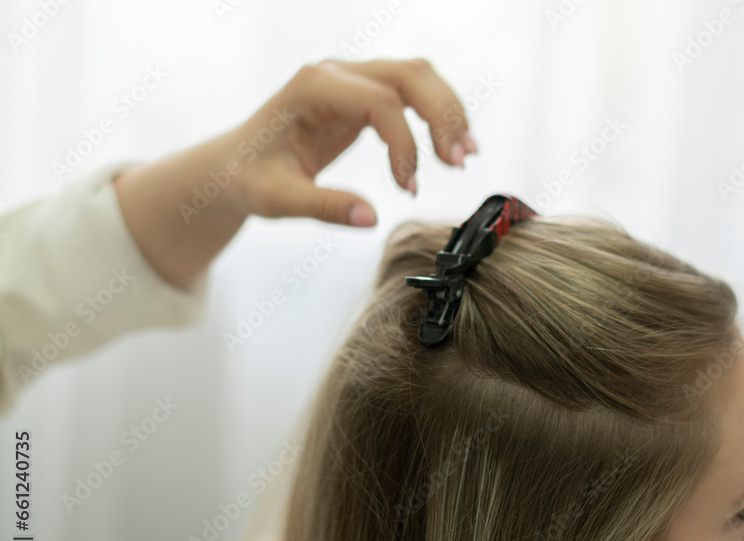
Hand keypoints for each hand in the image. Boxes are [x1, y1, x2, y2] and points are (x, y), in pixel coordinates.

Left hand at [231, 57, 477, 225]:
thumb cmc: (251, 179)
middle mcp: (335, 73)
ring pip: (417, 76)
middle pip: (410, 74)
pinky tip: (449, 148)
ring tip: (464, 155)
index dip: (404, 145)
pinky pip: (410, 92)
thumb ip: (324, 207)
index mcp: (312, 88)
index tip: (408, 188)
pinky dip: (436, 115)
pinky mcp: (362, 94)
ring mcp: (351, 79)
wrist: (234, 165)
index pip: (380, 103)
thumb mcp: (279, 200)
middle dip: (442, 116)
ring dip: (448, 112)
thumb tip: (371, 219)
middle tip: (459, 162)